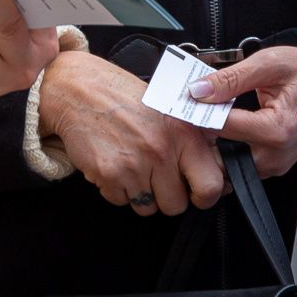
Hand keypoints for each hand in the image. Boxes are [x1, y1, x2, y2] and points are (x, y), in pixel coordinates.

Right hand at [37, 51, 224, 216]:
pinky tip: (113, 163)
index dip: (204, 196)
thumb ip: (193, 138)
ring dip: (140, 193)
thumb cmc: (123, 97)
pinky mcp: (109, 175)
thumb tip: (218, 168)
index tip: (195, 194)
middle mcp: (161, 150)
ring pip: (147, 207)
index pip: (210, 186)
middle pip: (175, 205)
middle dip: (165, 196)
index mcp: (183, 133)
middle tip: (154, 175)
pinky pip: (120, 201)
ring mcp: (134, 165)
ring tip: (132, 165)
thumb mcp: (168, 108)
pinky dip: (116, 189)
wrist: (79, 89)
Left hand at [193, 47, 296, 178]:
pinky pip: (241, 162)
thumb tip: (199, 90)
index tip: (182, 101)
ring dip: (212, 143)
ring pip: (229, 163)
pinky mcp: (274, 165)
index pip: (222, 128)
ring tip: (203, 117)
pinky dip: (227, 146)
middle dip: (201, 135)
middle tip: (187, 113)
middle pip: (221, 154)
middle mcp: (275, 155)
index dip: (198, 113)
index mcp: (276, 130)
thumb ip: (231, 78)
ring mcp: (275, 164)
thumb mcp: (270, 63)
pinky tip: (222, 125)